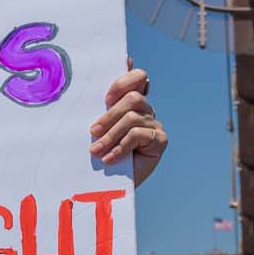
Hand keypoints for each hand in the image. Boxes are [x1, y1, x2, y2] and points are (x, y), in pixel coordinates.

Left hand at [90, 59, 166, 186]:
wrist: (110, 183)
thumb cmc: (102, 152)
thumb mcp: (100, 127)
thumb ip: (103, 104)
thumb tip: (113, 71)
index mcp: (132, 101)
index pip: (137, 77)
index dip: (123, 82)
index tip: (106, 98)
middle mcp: (145, 109)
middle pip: (133, 98)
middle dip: (110, 115)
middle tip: (93, 131)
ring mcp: (154, 123)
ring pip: (132, 118)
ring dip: (111, 135)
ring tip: (96, 151)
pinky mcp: (159, 139)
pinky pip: (138, 135)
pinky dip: (120, 147)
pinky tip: (109, 159)